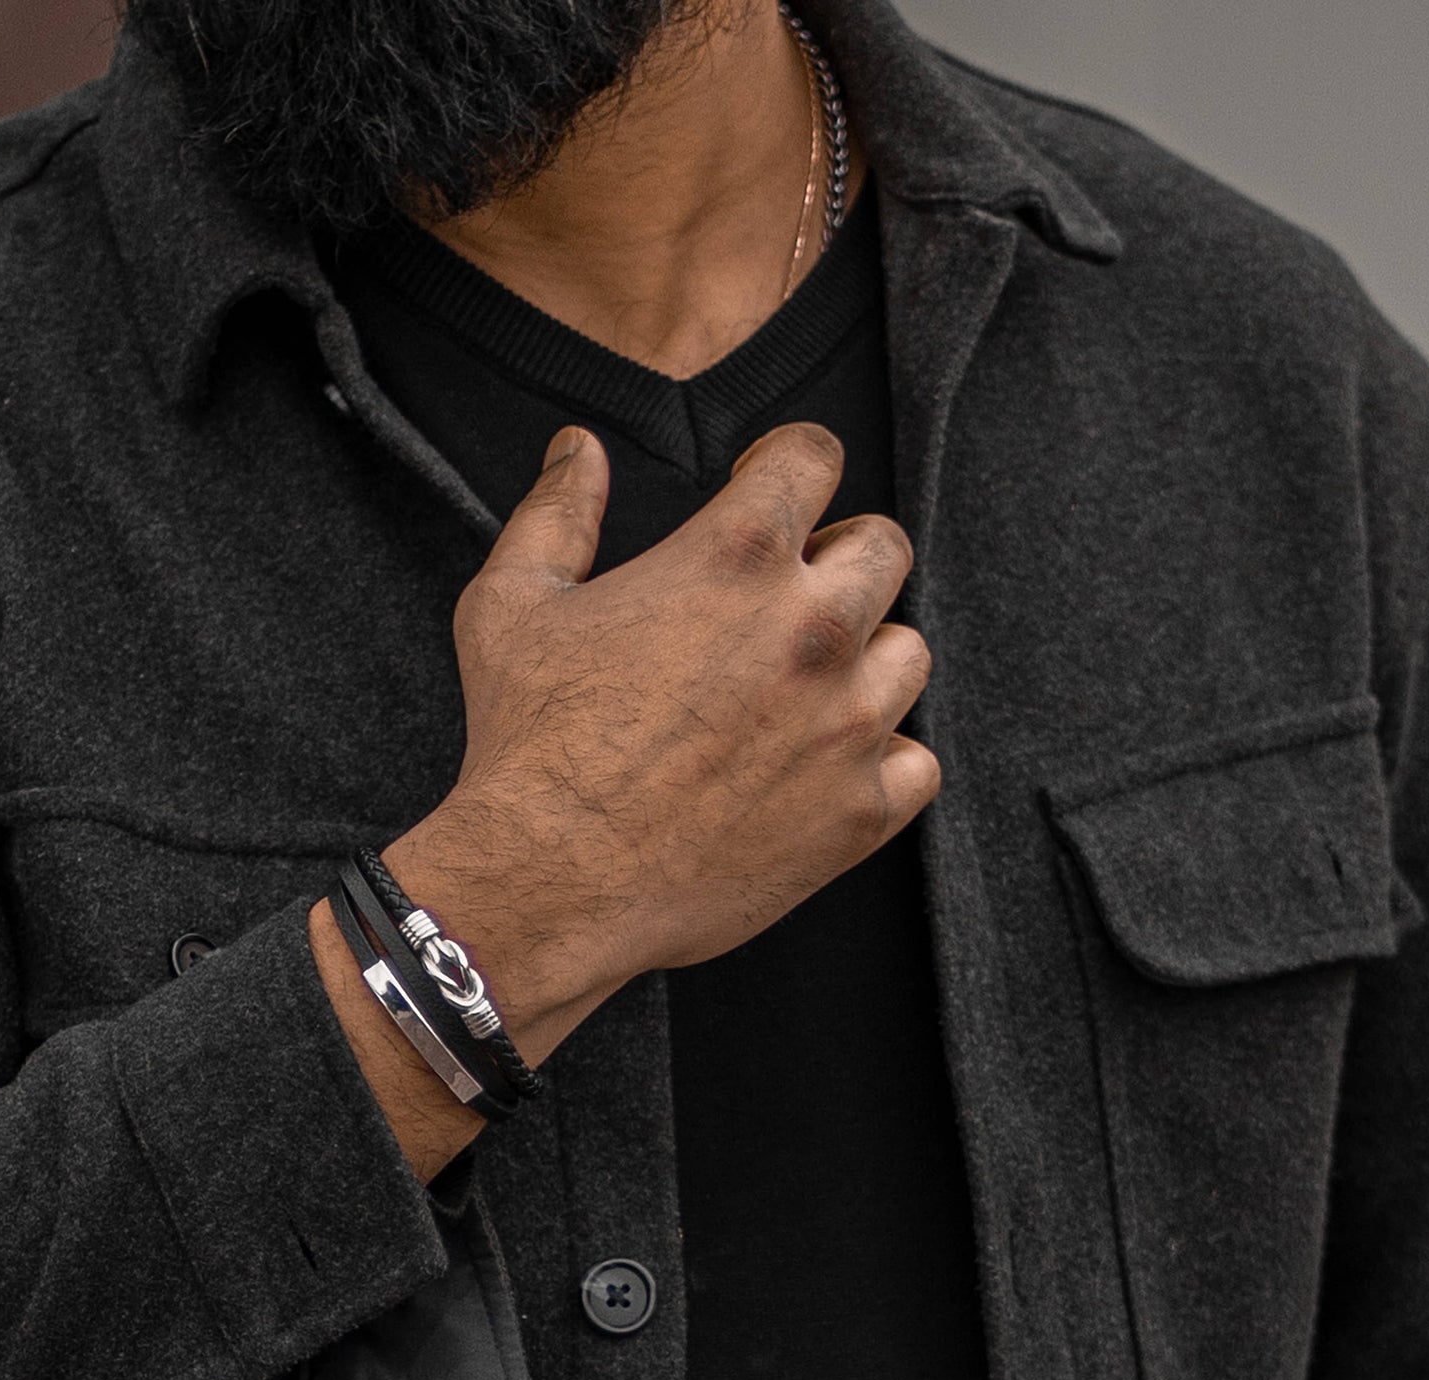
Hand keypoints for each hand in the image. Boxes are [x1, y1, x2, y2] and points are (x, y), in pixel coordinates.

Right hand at [399, 422, 938, 1020]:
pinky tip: (823, 767)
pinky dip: (882, 761)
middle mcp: (813, 625)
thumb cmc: (526, 742)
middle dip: (838, 558)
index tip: (763, 494)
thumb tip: (578, 448)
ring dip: (865, 660)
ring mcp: (848, 721)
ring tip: (802, 691)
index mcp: (737, 554)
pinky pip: (917, 762)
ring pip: (909, 653)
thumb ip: (556, 513)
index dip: (786, 466)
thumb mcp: (511, 604)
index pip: (815, 457)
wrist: (550, 881)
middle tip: (784, 600)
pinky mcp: (861, 809)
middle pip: (883, 547)